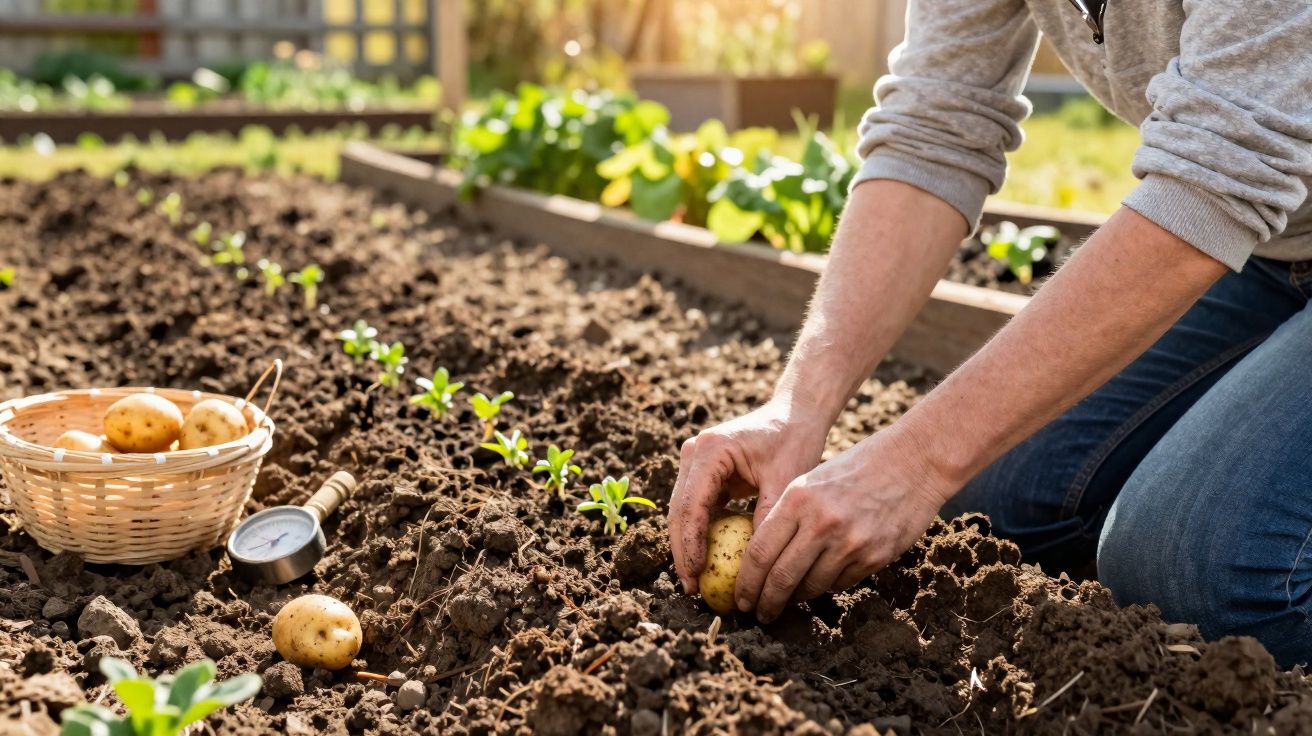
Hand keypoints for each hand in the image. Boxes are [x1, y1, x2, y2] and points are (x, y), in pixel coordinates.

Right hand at [669, 400, 828, 594]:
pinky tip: (707, 561)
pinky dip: (700, 533)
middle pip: (679, 511)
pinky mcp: (704, 472)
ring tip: (695, 580)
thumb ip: (765, 519)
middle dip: (683, 552)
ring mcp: (695, 461)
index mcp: (710, 450)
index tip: (696, 577)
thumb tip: (753, 566)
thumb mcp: (785, 482)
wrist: (796, 414)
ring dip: (687, 545)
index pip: (691, 506)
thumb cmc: (795, 441)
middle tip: (691, 587)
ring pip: (682, 511)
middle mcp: (694, 452)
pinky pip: (696, 508)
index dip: (690, 546)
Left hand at [733, 424, 953, 622]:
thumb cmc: (857, 468)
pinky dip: (826, 586)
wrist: (915, 462)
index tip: (741, 598)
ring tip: (787, 601)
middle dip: (765, 602)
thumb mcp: (812, 480)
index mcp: (798, 499)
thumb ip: (788, 516)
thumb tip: (762, 559)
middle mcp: (821, 523)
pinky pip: (840, 583)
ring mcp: (850, 542)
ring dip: (795, 598)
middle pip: (781, 578)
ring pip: (811, 587)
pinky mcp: (875, 557)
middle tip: (758, 614)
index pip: (760, 552)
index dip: (746, 582)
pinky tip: (820, 583)